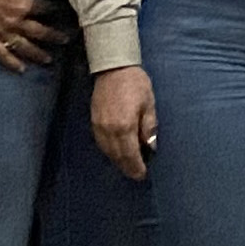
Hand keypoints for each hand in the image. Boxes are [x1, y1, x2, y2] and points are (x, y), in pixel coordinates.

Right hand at [0, 0, 62, 72]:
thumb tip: (32, 0)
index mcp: (23, 4)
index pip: (46, 9)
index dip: (57, 11)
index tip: (66, 14)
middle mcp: (15, 21)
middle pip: (40, 31)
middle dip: (55, 36)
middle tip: (66, 40)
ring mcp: (1, 31)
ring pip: (24, 47)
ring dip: (38, 54)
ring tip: (49, 60)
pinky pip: (2, 54)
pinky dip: (12, 63)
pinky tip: (22, 70)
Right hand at [91, 65, 155, 179]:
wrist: (113, 69)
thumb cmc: (136, 85)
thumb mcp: (149, 104)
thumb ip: (148, 127)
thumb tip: (151, 147)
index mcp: (124, 126)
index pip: (130, 154)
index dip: (136, 167)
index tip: (142, 175)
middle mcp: (109, 130)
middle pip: (117, 156)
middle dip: (127, 167)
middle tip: (136, 175)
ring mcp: (98, 127)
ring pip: (107, 151)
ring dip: (117, 161)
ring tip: (128, 167)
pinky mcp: (93, 122)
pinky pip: (100, 143)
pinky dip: (109, 151)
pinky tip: (116, 153)